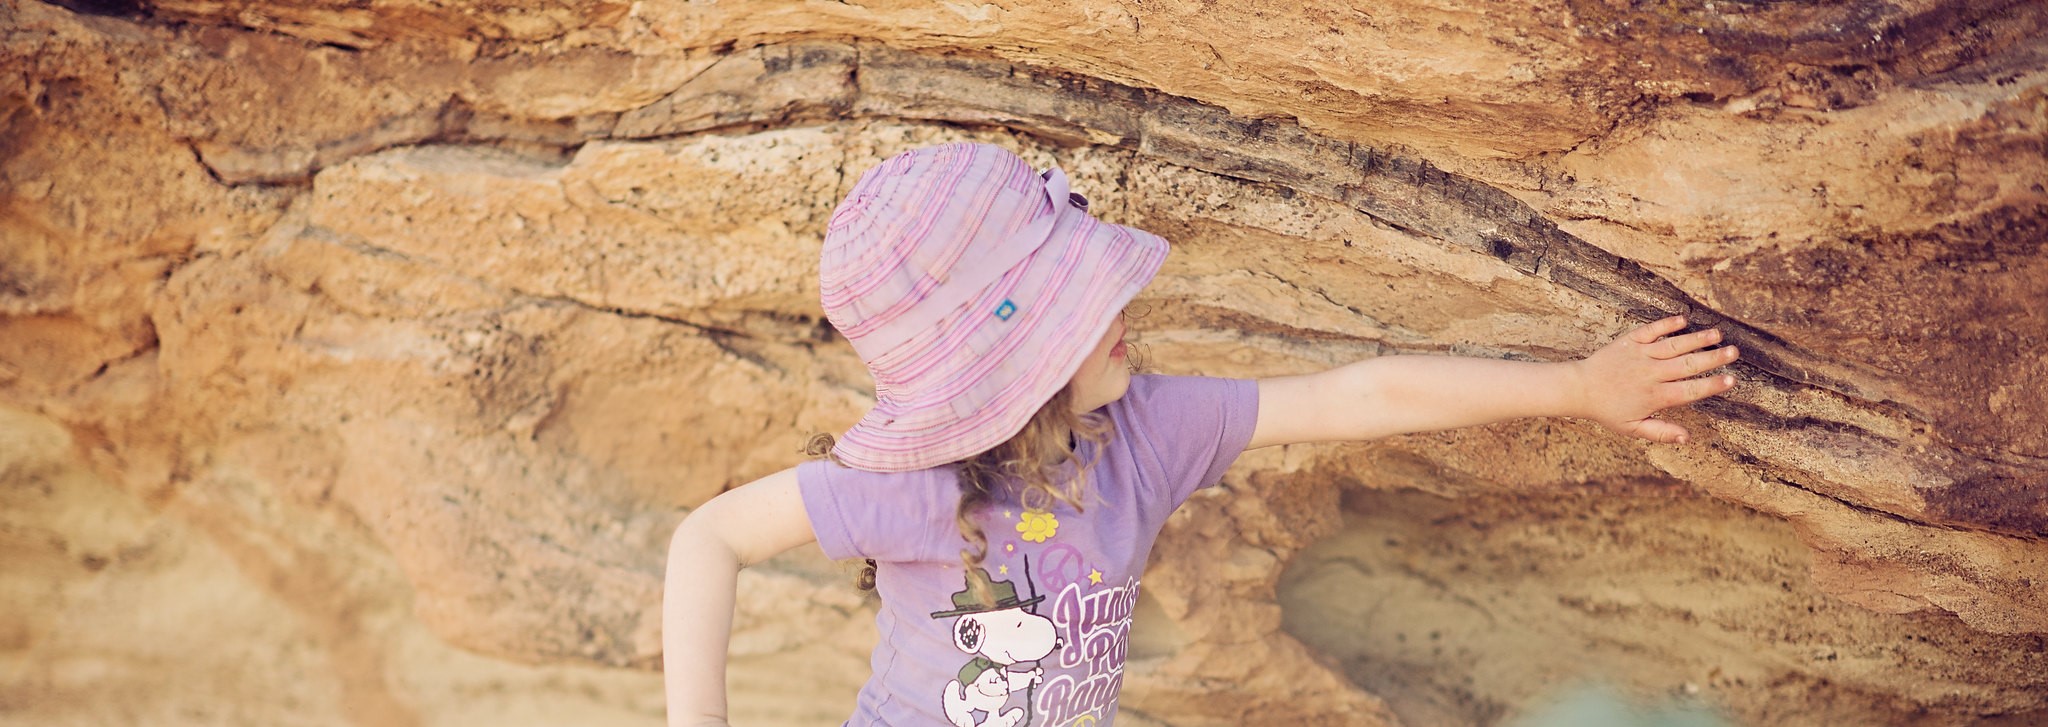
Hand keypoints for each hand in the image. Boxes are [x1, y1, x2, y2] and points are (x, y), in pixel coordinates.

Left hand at [1570, 315, 1738, 443]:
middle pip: (1687, 365)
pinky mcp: (1630, 342)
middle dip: (1712, 358)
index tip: (1731, 380)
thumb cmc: (1608, 411)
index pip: (1689, 391)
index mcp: (1655, 396)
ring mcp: (1640, 356)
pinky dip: (1666, 324)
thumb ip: (1661, 433)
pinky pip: (1650, 331)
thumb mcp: (1633, 428)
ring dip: (1696, 339)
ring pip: (1673, 346)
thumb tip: (1688, 438)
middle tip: (1733, 352)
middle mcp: (1650, 374)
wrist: (1579, 389)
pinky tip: (1683, 319)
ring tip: (1716, 333)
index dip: (1711, 386)